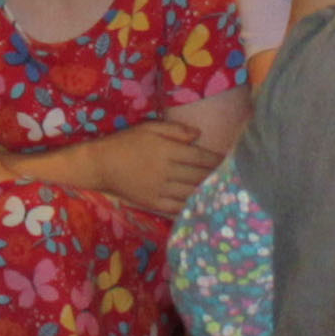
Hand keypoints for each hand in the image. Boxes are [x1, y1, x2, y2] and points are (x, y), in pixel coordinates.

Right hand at [75, 116, 216, 218]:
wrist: (101, 165)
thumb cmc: (126, 143)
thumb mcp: (149, 128)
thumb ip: (175, 130)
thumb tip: (199, 134)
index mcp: (167, 150)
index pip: (199, 156)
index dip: (216, 160)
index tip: (229, 161)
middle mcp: (167, 171)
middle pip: (199, 176)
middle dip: (216, 177)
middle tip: (233, 179)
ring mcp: (160, 189)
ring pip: (191, 193)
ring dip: (208, 194)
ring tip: (223, 194)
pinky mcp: (154, 203)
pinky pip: (178, 207)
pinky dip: (192, 207)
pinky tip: (202, 207)